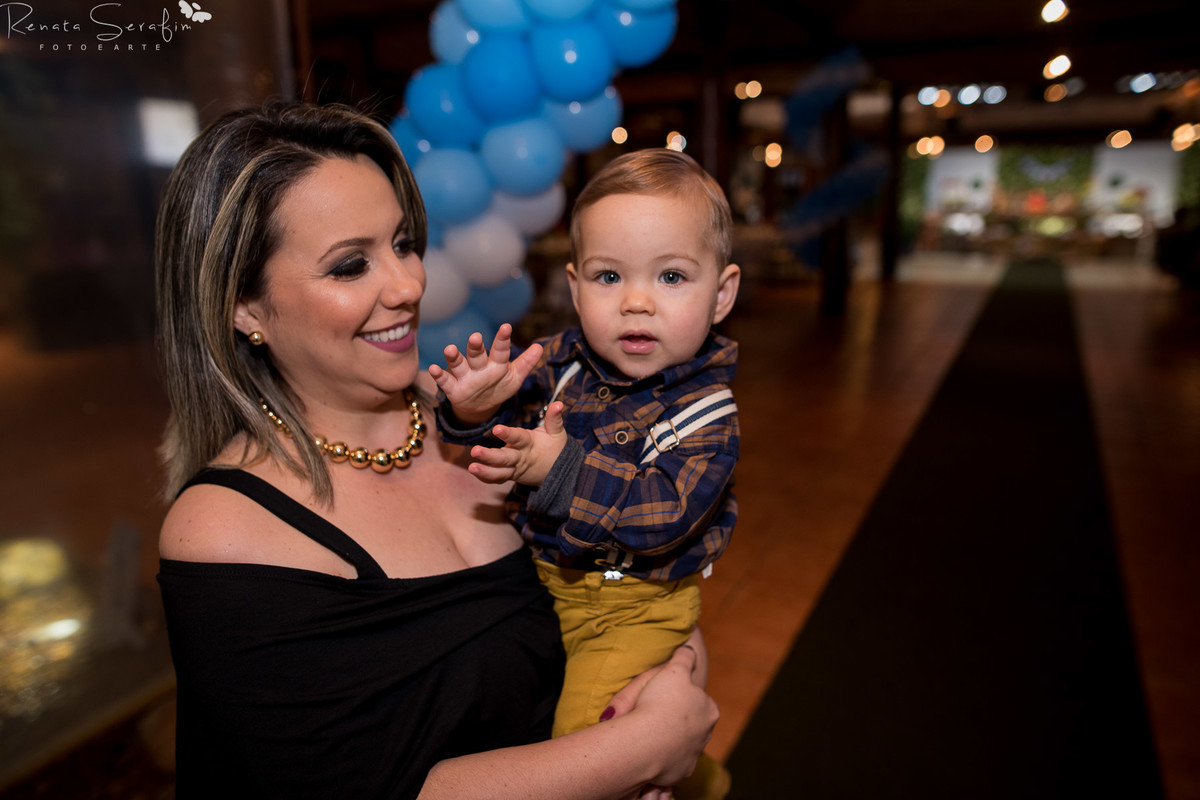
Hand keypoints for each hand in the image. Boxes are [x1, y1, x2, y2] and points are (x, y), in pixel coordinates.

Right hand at [428, 324, 542, 425]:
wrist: (481, 407)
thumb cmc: (499, 386)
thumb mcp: (515, 377)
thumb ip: (526, 363)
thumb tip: (540, 347)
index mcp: (496, 363)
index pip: (500, 350)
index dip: (502, 339)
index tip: (506, 327)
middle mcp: (479, 367)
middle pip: (476, 354)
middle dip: (475, 346)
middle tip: (475, 337)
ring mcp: (465, 377)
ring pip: (459, 364)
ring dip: (454, 357)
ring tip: (449, 349)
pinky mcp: (453, 389)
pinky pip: (445, 382)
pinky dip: (438, 375)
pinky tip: (432, 368)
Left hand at [467, 401, 566, 485]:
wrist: (559, 472)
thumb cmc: (555, 448)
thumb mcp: (557, 432)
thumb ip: (554, 418)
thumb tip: (559, 403)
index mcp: (530, 445)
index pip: (518, 438)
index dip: (508, 434)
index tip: (496, 429)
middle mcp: (520, 458)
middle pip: (504, 459)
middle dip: (489, 456)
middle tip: (474, 451)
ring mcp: (515, 469)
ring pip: (499, 473)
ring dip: (485, 471)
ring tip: (471, 467)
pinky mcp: (511, 476)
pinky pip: (497, 479)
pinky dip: (486, 477)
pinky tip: (473, 471)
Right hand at [605, 641, 717, 788]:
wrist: (645, 742)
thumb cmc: (660, 702)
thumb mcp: (673, 669)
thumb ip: (684, 657)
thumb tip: (689, 648)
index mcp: (709, 710)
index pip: (698, 700)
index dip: (681, 696)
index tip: (667, 695)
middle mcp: (706, 735)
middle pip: (692, 724)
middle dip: (678, 720)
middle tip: (655, 713)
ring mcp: (693, 756)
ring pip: (682, 744)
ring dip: (670, 739)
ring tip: (650, 734)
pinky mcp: (678, 773)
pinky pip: (670, 763)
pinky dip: (662, 757)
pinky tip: (648, 750)